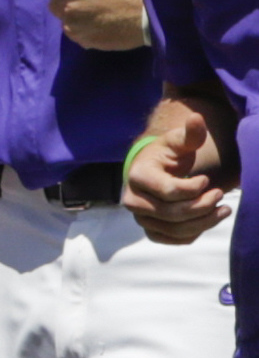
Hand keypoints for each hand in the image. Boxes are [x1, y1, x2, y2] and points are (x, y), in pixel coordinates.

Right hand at [129, 112, 233, 245]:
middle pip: (172, 213)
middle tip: (221, 194)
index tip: (208, 180)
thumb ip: (190, 134)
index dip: (194, 189)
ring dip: (203, 222)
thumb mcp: (178, 141)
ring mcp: (141, 217)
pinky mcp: (150, 229)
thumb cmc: (168, 153)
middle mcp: (133, 200)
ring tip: (224, 209)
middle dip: (202, 206)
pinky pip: (172, 239)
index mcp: (138, 176)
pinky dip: (193, 234)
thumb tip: (196, 118)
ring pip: (174, 230)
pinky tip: (209, 220)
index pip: (168, 191)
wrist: (153, 170)